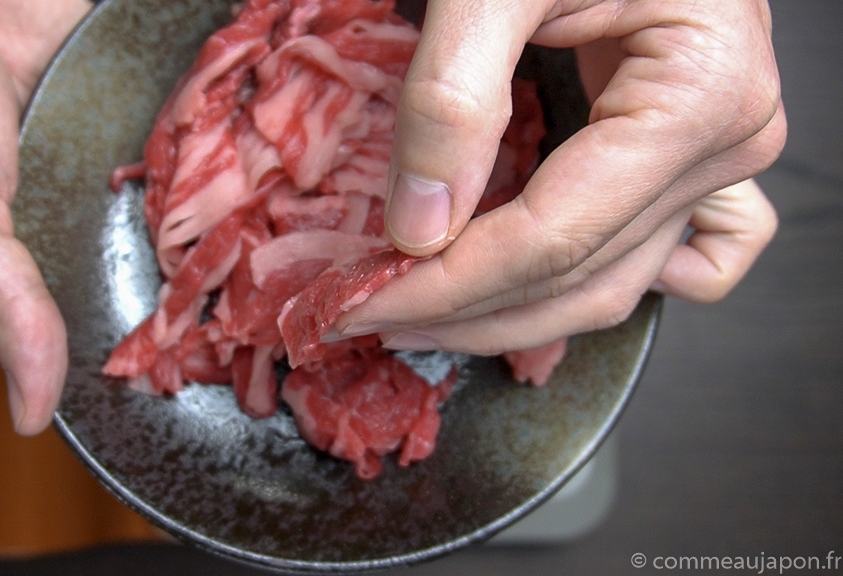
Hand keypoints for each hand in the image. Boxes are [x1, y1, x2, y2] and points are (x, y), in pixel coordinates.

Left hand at [339, 0, 784, 352]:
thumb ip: (453, 98)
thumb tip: (419, 228)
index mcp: (696, 94)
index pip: (553, 239)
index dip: (449, 286)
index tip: (364, 304)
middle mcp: (726, 140)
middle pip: (580, 279)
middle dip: (466, 312)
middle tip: (371, 317)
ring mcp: (722, 157)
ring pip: (615, 285)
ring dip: (516, 315)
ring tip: (427, 316)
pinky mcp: (699, 157)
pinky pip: (679, 258)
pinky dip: (603, 284)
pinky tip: (542, 291)